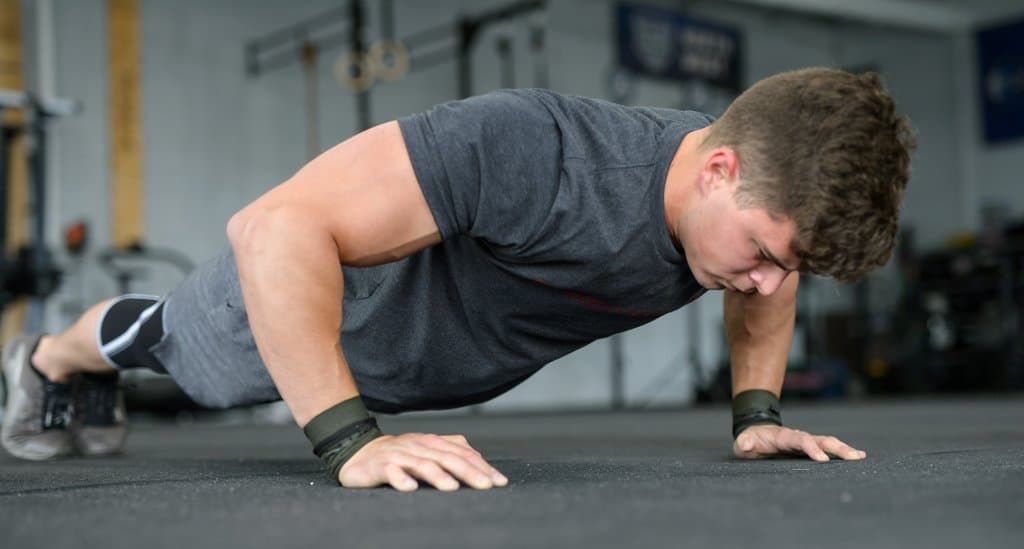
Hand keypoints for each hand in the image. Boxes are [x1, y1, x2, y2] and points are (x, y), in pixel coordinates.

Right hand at [337, 432, 508, 491]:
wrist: (359, 452)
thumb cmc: (400, 455)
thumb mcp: (427, 450)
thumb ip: (451, 451)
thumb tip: (481, 461)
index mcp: (433, 442)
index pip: (462, 453)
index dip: (481, 466)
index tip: (498, 481)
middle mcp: (419, 446)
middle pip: (447, 457)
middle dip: (468, 472)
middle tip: (486, 485)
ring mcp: (399, 455)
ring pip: (421, 464)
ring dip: (437, 475)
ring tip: (452, 487)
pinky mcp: (379, 466)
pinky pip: (391, 472)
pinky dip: (400, 479)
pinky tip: (410, 488)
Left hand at [732, 424, 866, 461]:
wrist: (757, 432)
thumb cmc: (751, 440)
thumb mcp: (744, 441)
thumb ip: (745, 442)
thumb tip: (744, 444)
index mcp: (784, 436)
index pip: (800, 441)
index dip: (811, 449)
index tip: (823, 460)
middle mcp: (799, 438)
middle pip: (821, 440)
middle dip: (837, 448)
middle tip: (855, 457)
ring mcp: (806, 443)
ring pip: (828, 443)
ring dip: (844, 449)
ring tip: (861, 457)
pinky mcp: (810, 449)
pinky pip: (828, 450)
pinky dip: (841, 453)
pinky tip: (857, 459)